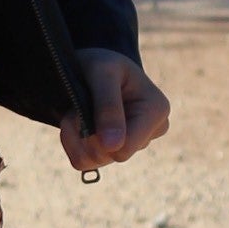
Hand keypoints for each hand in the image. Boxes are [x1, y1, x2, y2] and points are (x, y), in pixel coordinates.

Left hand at [60, 49, 169, 173]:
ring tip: (78, 109)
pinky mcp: (113, 152)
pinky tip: (76, 121)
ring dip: (75, 135)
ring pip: (93, 159)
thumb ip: (108, 107)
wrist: (91, 68)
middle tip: (79, 104)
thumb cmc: (101, 64)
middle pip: (109, 155)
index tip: (85, 108)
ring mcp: (132, 145)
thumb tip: (114, 147)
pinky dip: (72, 143)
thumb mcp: (102, 73)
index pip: (126, 147)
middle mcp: (150, 132)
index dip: (98, 135)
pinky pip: (84, 162)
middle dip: (85, 132)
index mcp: (156, 110)